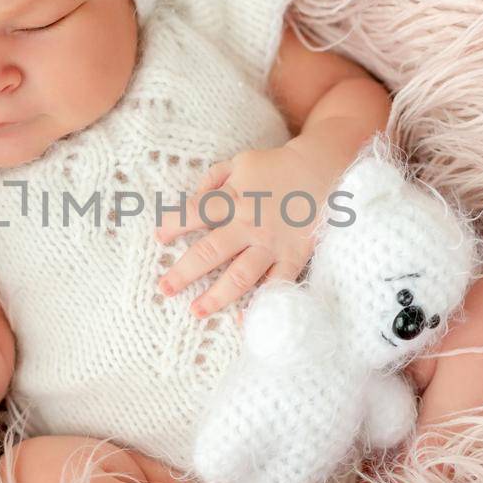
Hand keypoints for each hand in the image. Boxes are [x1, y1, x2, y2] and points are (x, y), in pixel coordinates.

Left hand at [154, 139, 339, 317]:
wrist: (323, 169)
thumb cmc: (276, 167)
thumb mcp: (240, 162)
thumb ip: (212, 178)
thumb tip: (192, 199)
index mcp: (234, 198)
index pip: (194, 212)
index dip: (173, 224)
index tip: (159, 238)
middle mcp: (249, 224)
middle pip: (210, 251)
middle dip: (184, 272)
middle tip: (165, 288)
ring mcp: (271, 244)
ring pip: (240, 276)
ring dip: (216, 296)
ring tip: (196, 311)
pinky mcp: (293, 257)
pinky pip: (276, 284)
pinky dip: (262, 304)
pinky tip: (245, 320)